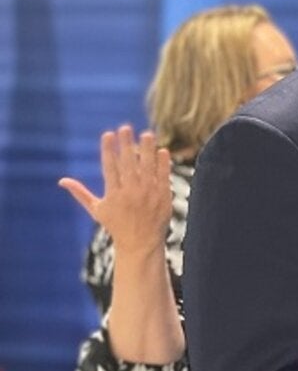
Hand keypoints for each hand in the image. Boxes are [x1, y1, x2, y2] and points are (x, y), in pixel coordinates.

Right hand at [59, 126, 171, 254]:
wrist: (140, 243)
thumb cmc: (116, 226)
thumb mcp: (97, 210)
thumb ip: (80, 193)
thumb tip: (62, 181)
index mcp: (113, 194)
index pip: (110, 167)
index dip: (109, 149)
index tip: (108, 134)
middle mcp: (130, 192)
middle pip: (128, 163)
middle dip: (126, 144)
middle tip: (125, 127)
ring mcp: (148, 194)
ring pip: (148, 167)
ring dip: (147, 149)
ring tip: (147, 134)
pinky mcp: (163, 197)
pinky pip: (163, 176)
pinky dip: (163, 164)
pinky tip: (162, 150)